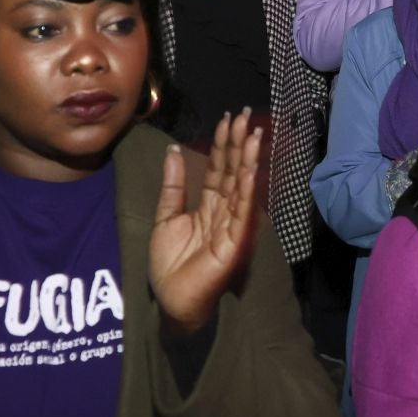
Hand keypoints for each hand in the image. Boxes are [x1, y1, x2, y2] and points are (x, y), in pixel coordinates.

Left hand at [149, 110, 263, 334]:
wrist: (171, 300)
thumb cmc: (169, 265)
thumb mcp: (165, 217)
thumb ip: (173, 186)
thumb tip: (174, 150)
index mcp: (209, 205)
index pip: (219, 169)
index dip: (222, 144)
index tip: (227, 119)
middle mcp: (224, 212)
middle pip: (233, 172)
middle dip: (238, 144)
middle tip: (243, 116)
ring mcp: (233, 226)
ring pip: (241, 187)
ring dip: (247, 160)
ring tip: (252, 135)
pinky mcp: (235, 242)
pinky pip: (242, 213)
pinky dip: (247, 191)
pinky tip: (251, 170)